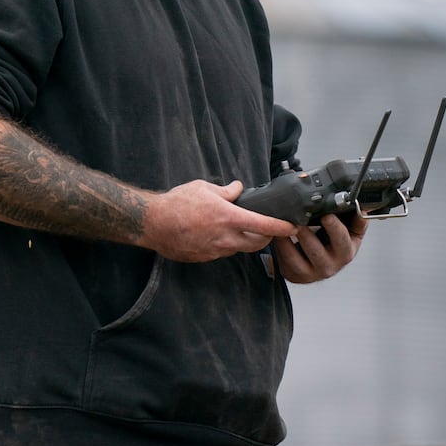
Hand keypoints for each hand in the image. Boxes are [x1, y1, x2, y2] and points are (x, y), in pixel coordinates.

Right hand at [141, 179, 298, 262]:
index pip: (264, 225)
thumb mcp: (203, 188)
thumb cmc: (177, 203)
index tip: (292, 227)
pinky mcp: (205, 258)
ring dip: (244, 241)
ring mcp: (215, 250)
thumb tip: (238, 189)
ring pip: (239, 249)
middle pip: (257, 243)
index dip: (281, 227)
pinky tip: (216, 234)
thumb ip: (225, 191)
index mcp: (228, 217)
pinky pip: (222, 252)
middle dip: (266, 237)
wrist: (153, 223)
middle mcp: (225, 237)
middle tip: (268, 229)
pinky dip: (226, 244)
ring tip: (238, 229)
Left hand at [272, 212, 367, 282]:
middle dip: (307, 234)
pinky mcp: (296, 275)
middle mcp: (330, 266)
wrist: (317, 259)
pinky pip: (284, 261)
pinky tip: (276, 234)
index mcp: (346, 252)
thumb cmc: (333, 243)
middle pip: (317, 250)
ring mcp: (311, 273)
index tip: (326, 215)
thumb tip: (362, 209)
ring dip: (288, 240)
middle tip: (299, 221)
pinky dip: (279, 246)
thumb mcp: (350, 231)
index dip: (334, 228)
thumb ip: (356, 220)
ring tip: (285, 226)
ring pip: (297, 258)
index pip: (342, 241)